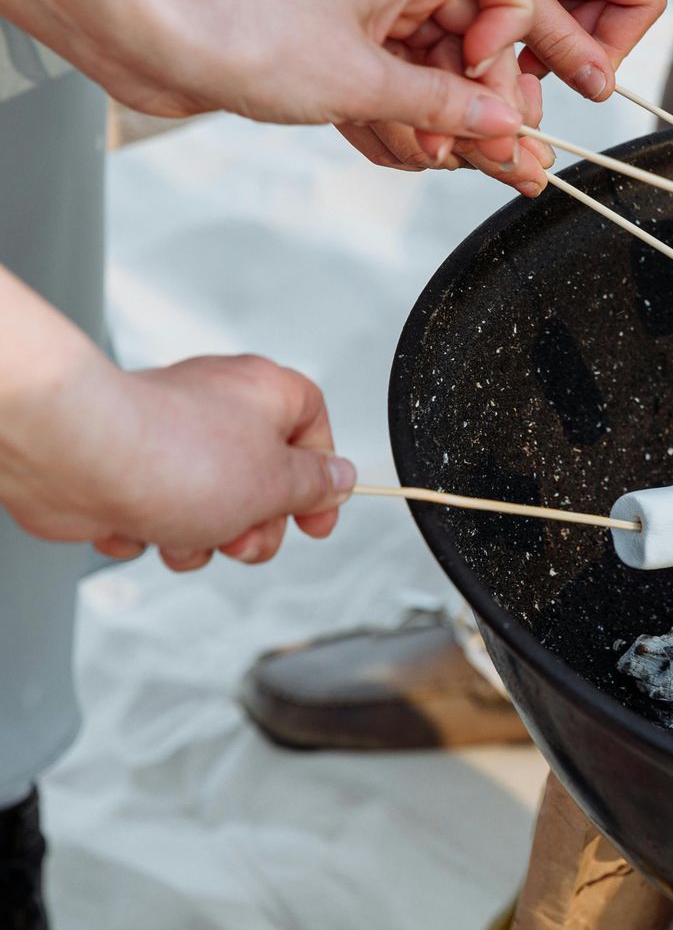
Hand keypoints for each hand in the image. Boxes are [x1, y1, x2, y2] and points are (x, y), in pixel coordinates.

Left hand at [0, 351, 354, 571]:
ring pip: (208, 504)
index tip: (315, 519)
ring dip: (200, 536)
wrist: (77, 457)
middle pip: (262, 479)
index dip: (320, 480)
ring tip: (182, 532)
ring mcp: (168, 436)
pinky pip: (155, 511)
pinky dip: (150, 528)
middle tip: (243, 537)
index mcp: (266, 393)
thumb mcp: (277, 483)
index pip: (315, 430)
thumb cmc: (174, 456)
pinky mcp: (123, 465)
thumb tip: (338, 479)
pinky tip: (139, 523)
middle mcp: (217, 407)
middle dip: (254, 525)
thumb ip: (316, 485)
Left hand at [128, 0, 536, 167]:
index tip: (483, 70)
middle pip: (474, 27)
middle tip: (492, 150)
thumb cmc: (246, 35)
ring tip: (437, 158)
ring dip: (443, 115)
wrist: (151, 33)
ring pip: (436, 60)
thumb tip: (502, 126)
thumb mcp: (362, 82)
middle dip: (481, 93)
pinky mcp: (336, 39)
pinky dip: (406, 114)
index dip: (510, 21)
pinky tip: (405, 150)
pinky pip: (396, 76)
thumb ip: (444, 106)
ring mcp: (363, 6)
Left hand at [408, 0, 666, 97]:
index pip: (642, 0)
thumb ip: (560, 42)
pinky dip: (550, 2)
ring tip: (518, 41)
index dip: (613, 45)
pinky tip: (516, 14)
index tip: (577, 73)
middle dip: (580, 37)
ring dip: (562, 24)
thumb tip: (599, 88)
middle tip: (535, 63)